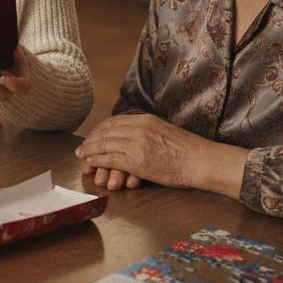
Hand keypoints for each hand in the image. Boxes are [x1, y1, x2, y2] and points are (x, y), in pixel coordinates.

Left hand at [75, 112, 201, 188]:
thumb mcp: (164, 131)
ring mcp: (136, 144)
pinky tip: (90, 163)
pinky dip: (96, 160)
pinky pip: (109, 158)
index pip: (113, 122)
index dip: (99, 130)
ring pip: (104, 144)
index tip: (92, 137)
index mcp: (145, 120)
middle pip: (105, 131)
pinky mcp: (136, 161)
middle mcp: (138, 128)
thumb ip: (147, 130)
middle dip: (91, 140)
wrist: (200, 160)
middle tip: (81, 148)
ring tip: (81, 156)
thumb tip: (135, 134)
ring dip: (89, 150)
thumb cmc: (187, 150)